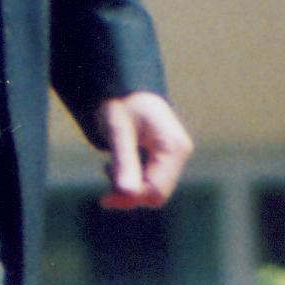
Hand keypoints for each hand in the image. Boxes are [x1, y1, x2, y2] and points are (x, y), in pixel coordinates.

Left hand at [95, 91, 192, 209]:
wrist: (125, 87)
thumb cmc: (121, 103)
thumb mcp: (118, 131)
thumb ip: (124, 161)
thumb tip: (128, 194)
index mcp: (173, 146)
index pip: (156, 190)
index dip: (131, 198)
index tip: (105, 197)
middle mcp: (180, 152)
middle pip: (156, 193)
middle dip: (129, 193)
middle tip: (105, 177)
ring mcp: (175, 156)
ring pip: (153, 190)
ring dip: (129, 186)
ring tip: (110, 166)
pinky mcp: (166, 157)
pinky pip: (151, 181)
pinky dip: (133, 179)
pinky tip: (118, 165)